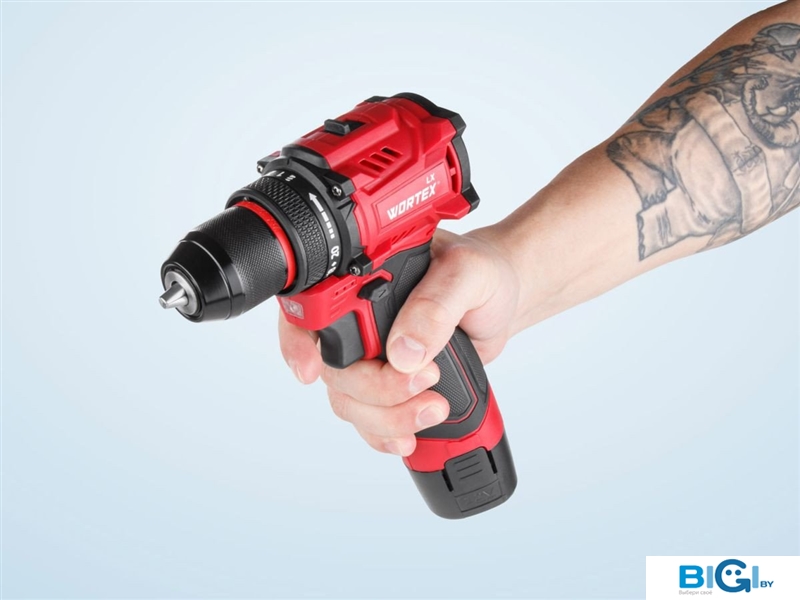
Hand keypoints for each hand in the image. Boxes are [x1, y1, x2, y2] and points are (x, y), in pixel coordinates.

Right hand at [278, 228, 520, 455]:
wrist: (503, 300)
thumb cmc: (482, 273)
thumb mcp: (466, 274)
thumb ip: (434, 306)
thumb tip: (403, 350)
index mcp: (364, 282)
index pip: (311, 312)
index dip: (298, 344)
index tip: (311, 370)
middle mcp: (359, 322)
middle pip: (335, 371)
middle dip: (375, 391)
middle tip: (424, 382)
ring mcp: (372, 358)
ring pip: (349, 403)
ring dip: (386, 418)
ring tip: (433, 409)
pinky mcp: (390, 386)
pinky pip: (369, 421)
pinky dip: (384, 435)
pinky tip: (407, 437)